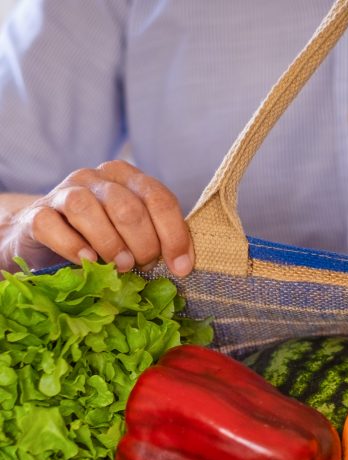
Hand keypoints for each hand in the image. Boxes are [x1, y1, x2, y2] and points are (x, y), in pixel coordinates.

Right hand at [2, 160, 192, 275]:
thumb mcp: (136, 236)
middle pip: (126, 207)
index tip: (181, 267)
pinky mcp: (36, 214)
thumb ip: (159, 240)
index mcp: (127, 178)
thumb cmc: (103, 240)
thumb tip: (184, 265)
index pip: (159, 198)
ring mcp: (63, 192)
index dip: (174, 235)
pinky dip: (72, 246)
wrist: (49, 242)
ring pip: (86, 208)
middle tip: (143, 266)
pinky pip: (51, 224)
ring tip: (121, 266)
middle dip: (143, 244)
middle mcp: (95, 178)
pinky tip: (88, 261)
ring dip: (110, 244)